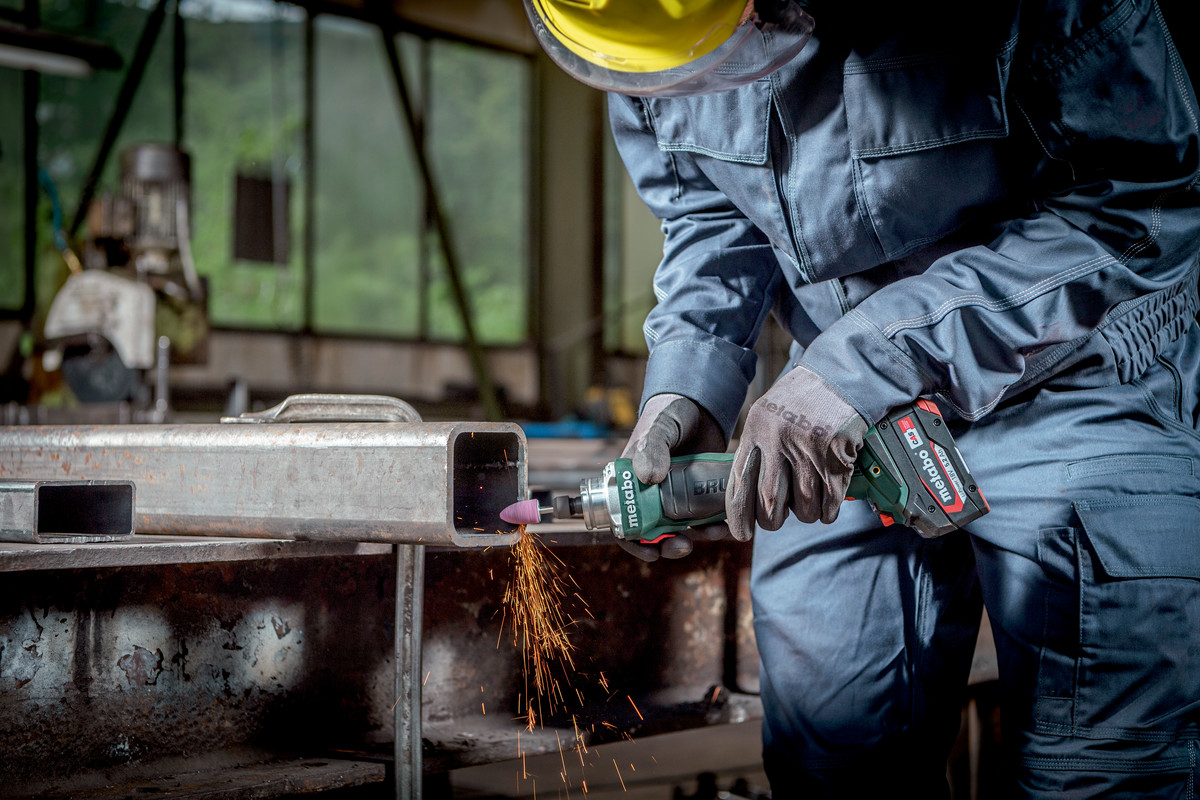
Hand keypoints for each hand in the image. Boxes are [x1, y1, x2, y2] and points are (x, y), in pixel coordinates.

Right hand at [618, 393, 727, 561]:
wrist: (702, 405)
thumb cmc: (670, 413)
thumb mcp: (659, 428)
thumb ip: (652, 448)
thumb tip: (649, 478)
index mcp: (631, 483)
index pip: (624, 520)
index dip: (635, 542)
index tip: (652, 552)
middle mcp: (652, 494)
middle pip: (655, 532)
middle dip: (669, 545)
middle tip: (685, 546)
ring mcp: (677, 495)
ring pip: (683, 528)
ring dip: (697, 537)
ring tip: (713, 534)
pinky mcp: (700, 493)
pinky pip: (705, 517)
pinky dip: (714, 525)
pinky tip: (724, 524)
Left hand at [727, 366, 866, 540]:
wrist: (840, 378)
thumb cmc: (798, 401)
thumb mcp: (764, 416)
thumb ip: (754, 451)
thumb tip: (745, 498)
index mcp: (756, 431)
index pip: (739, 486)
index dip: (738, 518)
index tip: (742, 534)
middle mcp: (779, 442)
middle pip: (769, 504)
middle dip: (772, 521)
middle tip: (776, 518)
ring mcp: (810, 451)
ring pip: (803, 508)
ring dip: (805, 514)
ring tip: (807, 499)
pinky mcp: (838, 458)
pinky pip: (830, 504)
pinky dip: (828, 511)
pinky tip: (827, 501)